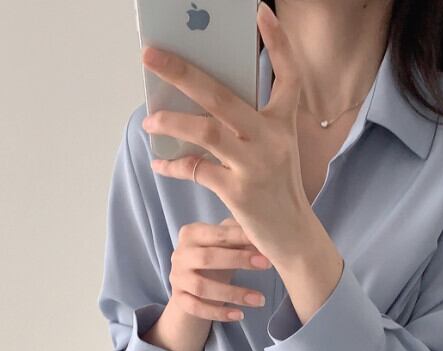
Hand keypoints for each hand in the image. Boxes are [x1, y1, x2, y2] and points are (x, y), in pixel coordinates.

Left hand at [140, 2, 317, 269]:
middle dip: (182, 72)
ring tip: (150, 119)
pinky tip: (160, 161)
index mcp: (283, 123)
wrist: (292, 236)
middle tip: (150, 55)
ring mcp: (256, 164)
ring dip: (171, 121)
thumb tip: (195, 103)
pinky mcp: (240, 192)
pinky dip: (174, 164)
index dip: (277, 43)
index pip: (287, 75)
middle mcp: (272, 139)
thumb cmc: (276, 189)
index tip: (259, 12)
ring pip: (206, 130)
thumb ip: (246, 126)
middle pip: (222, 95)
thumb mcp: (272, 151)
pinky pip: (197, 169)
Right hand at [169, 217, 270, 321]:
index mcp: (192, 233)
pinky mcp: (179, 299)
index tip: (265, 244)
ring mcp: (177, 278)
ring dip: (233, 294)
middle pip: (207, 258)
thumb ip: (240, 237)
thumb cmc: (215, 256)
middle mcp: (180, 255)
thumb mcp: (225, 244)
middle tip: (267, 265)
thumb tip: (263, 239)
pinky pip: (197, 308)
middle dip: (239, 261)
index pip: (218, 234)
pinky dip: (219, 313)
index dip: (242, 239)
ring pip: (202, 287)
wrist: (191, 281)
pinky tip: (240, 315)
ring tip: (260, 300)